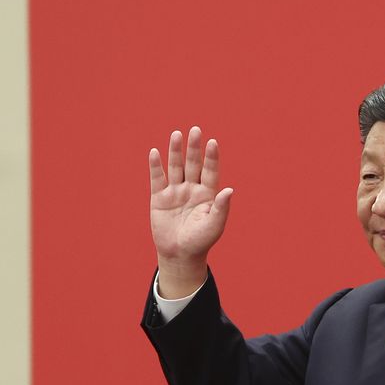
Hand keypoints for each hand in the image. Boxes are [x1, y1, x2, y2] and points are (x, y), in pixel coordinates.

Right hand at [149, 126, 233, 297]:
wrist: (179, 255)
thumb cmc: (200, 241)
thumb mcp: (214, 225)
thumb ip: (221, 207)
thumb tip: (229, 189)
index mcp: (207, 194)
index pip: (210, 171)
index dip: (211, 157)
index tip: (212, 142)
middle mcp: (191, 189)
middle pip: (192, 164)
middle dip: (194, 148)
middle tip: (195, 130)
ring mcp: (175, 192)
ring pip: (175, 167)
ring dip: (176, 151)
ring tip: (177, 134)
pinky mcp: (159, 198)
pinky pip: (157, 179)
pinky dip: (156, 166)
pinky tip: (154, 152)